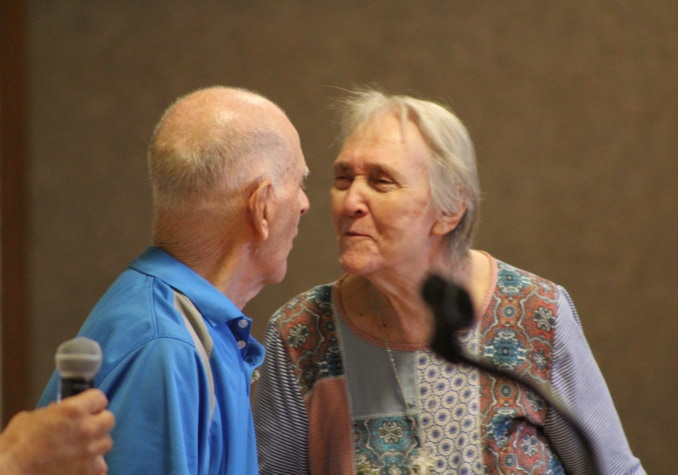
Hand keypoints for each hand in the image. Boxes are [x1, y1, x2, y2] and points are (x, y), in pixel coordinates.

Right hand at [0, 389, 114, 474]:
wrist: (10, 471)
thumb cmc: (16, 444)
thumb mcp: (33, 417)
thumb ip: (55, 412)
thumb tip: (60, 413)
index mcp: (73, 410)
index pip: (100, 398)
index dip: (92, 403)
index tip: (88, 407)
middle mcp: (86, 429)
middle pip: (109, 419)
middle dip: (98, 422)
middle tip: (86, 427)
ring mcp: (89, 451)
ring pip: (106, 442)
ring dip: (96, 443)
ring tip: (82, 447)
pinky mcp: (87, 471)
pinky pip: (100, 465)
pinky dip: (92, 464)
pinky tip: (80, 463)